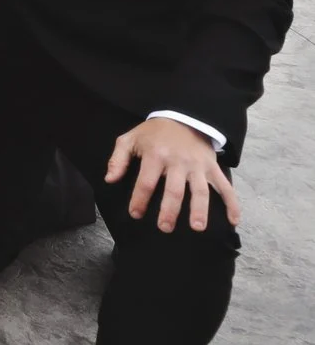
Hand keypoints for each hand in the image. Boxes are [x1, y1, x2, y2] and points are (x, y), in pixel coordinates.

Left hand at [106, 116, 241, 232]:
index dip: (139, 199)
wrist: (183, 116)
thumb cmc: (153, 133)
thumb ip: (117, 159)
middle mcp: (178, 161)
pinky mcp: (213, 167)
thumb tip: (109, 179)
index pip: (146, 182)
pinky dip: (232, 204)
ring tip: (198, 228)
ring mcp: (198, 166)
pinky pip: (225, 187)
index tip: (135, 214)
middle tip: (165, 228)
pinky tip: (234, 221)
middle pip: (174, 189)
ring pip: (200, 190)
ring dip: (200, 210)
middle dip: (169, 210)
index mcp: (155, 154)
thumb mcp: (129, 139)